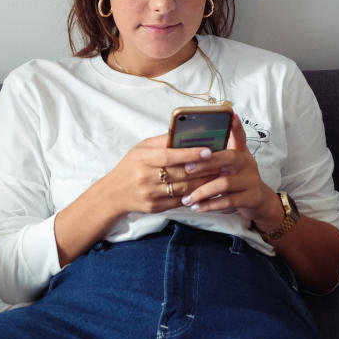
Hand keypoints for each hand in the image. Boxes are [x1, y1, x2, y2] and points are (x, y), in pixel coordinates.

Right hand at [99, 134, 223, 215]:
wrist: (113, 194)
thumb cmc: (131, 166)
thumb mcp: (141, 148)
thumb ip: (162, 141)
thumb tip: (186, 131)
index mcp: (143, 158)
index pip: (170, 155)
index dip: (190, 153)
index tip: (209, 150)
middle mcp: (146, 177)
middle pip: (181, 173)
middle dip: (205, 168)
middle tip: (224, 162)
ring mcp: (151, 194)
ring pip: (184, 188)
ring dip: (205, 182)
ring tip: (221, 174)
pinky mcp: (155, 207)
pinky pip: (180, 202)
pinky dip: (196, 195)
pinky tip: (207, 189)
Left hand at [178, 115, 282, 225]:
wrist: (259, 202)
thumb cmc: (238, 179)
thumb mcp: (232, 164)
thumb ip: (219, 153)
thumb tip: (196, 141)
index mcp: (241, 153)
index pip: (239, 136)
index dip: (235, 126)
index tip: (231, 114)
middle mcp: (247, 163)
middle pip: (228, 158)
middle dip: (205, 163)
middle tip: (186, 168)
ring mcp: (251, 180)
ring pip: (225, 183)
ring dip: (203, 191)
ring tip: (187, 198)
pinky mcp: (252, 197)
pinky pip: (228, 200)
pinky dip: (210, 205)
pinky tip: (197, 207)